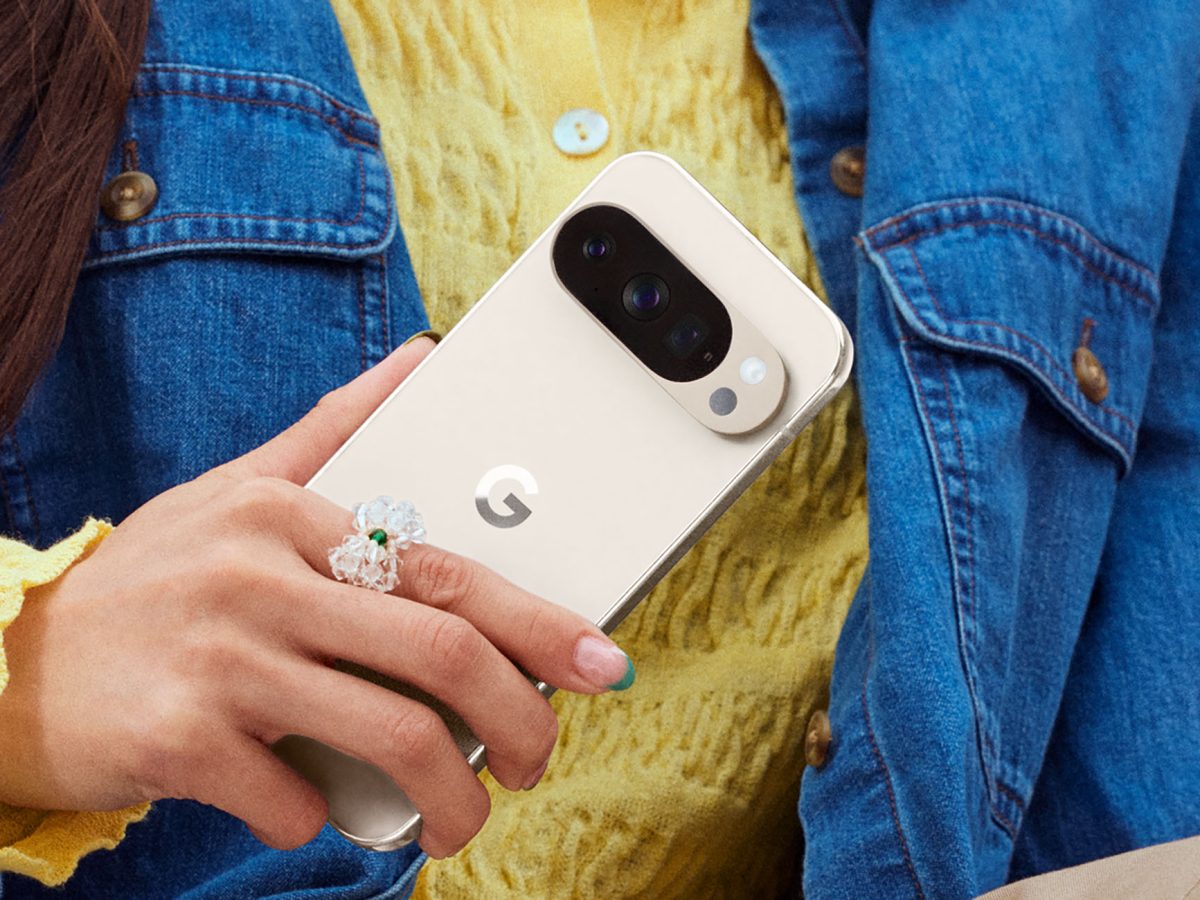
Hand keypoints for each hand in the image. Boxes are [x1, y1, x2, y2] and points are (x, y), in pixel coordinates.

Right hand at [0, 337, 632, 857]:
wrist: (10, 661)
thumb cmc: (149, 580)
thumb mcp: (235, 489)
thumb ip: (335, 429)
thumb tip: (420, 358)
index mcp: (290, 515)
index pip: (448, 571)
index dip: (540, 623)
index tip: (602, 662)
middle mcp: (261, 576)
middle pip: (439, 653)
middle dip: (519, 722)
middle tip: (535, 761)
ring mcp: (220, 658)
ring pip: (390, 737)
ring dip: (446, 799)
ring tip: (456, 821)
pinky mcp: (179, 740)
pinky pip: (295, 800)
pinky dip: (322, 819)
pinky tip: (313, 808)